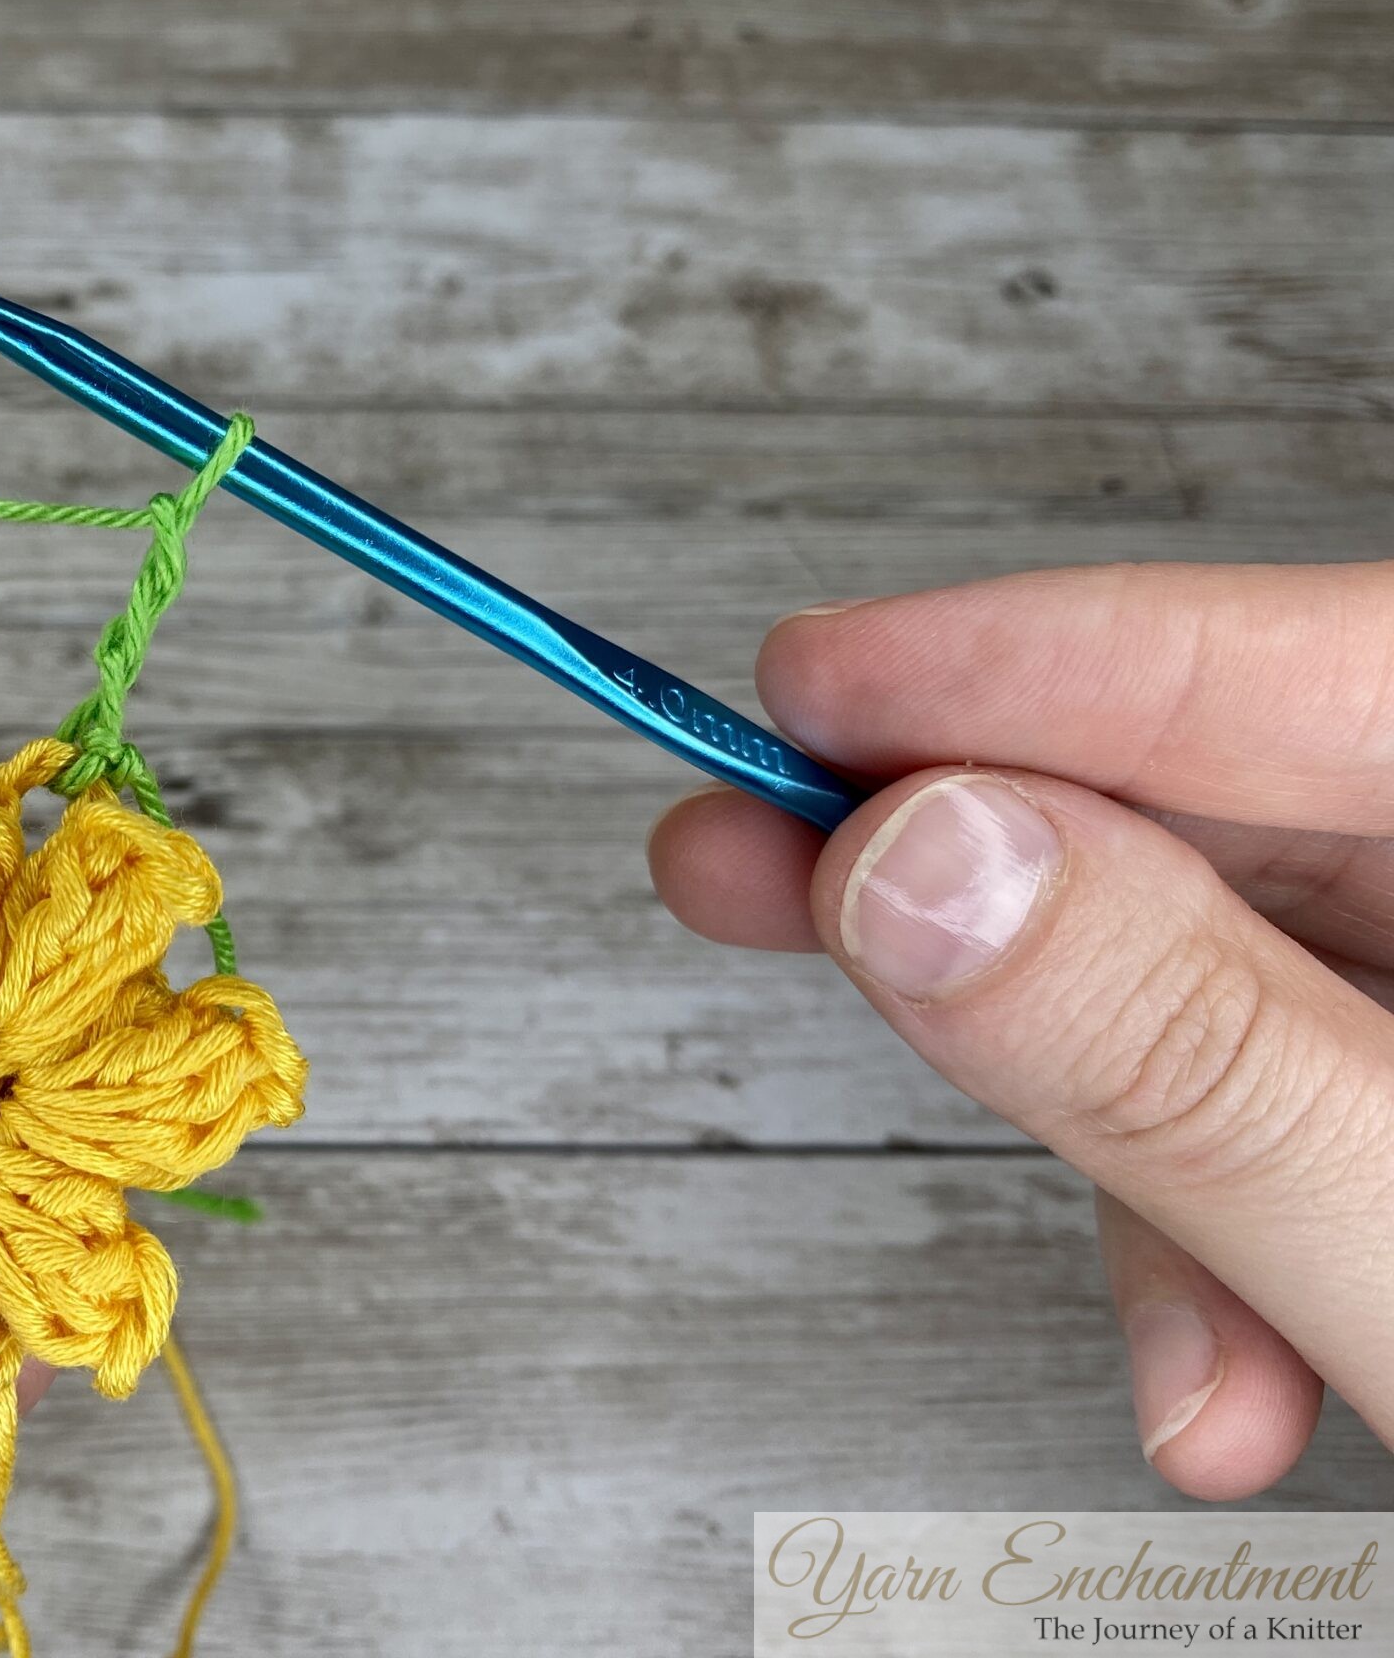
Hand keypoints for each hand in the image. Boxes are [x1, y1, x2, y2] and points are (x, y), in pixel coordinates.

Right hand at [649, 562, 1393, 1499]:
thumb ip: (1185, 1054)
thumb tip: (923, 859)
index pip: (1293, 665)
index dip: (1017, 662)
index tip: (803, 688)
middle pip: (1232, 811)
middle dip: (990, 896)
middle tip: (742, 865)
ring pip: (1237, 973)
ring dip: (1136, 1154)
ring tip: (1147, 1351)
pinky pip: (1292, 1085)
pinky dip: (1221, 1224)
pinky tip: (1233, 1374)